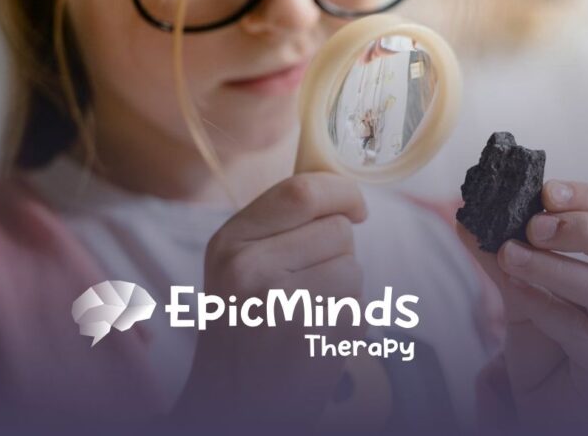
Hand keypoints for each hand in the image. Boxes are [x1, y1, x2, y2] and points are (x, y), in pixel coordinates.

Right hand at [171, 173, 367, 430]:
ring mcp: (279, 303)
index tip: (356, 206)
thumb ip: (279, 222)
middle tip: (309, 282)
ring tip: (307, 313)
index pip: (301, 191)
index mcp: (230, 240)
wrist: (233, 399)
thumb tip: (340, 187)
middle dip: (339, 252)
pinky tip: (314, 338)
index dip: (341, 191)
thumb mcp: (239, 262)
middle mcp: (248, 267)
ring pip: (353, 269)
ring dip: (343, 290)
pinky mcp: (309, 338)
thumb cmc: (246, 323)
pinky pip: (357, 308)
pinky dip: (345, 322)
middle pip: (338, 230)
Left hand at [458, 180, 587, 433]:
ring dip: (551, 267)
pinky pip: (583, 332)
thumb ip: (501, 252)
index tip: (547, 190)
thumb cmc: (547, 339)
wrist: (551, 402)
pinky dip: (544, 304)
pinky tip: (514, 288)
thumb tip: (466, 218)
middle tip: (533, 224)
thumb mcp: (521, 285)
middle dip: (583, 226)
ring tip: (507, 253)